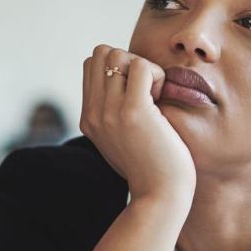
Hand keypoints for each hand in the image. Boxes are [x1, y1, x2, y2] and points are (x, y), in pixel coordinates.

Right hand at [80, 45, 195, 203]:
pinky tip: (161, 101)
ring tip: (154, 96)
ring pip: (117, 54)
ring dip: (143, 67)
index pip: (91, 64)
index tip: (137, 93)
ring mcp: (110, 112)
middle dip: (128, 61)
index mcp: (89, 119)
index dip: (118, 68)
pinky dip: (156, 75)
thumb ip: (116, 114)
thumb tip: (126, 82)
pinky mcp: (133, 112)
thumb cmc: (153, 168)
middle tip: (146, 91)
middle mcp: (93, 114)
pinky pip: (141, 66)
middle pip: (101, 53)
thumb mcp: (123, 139)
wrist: (160, 197)